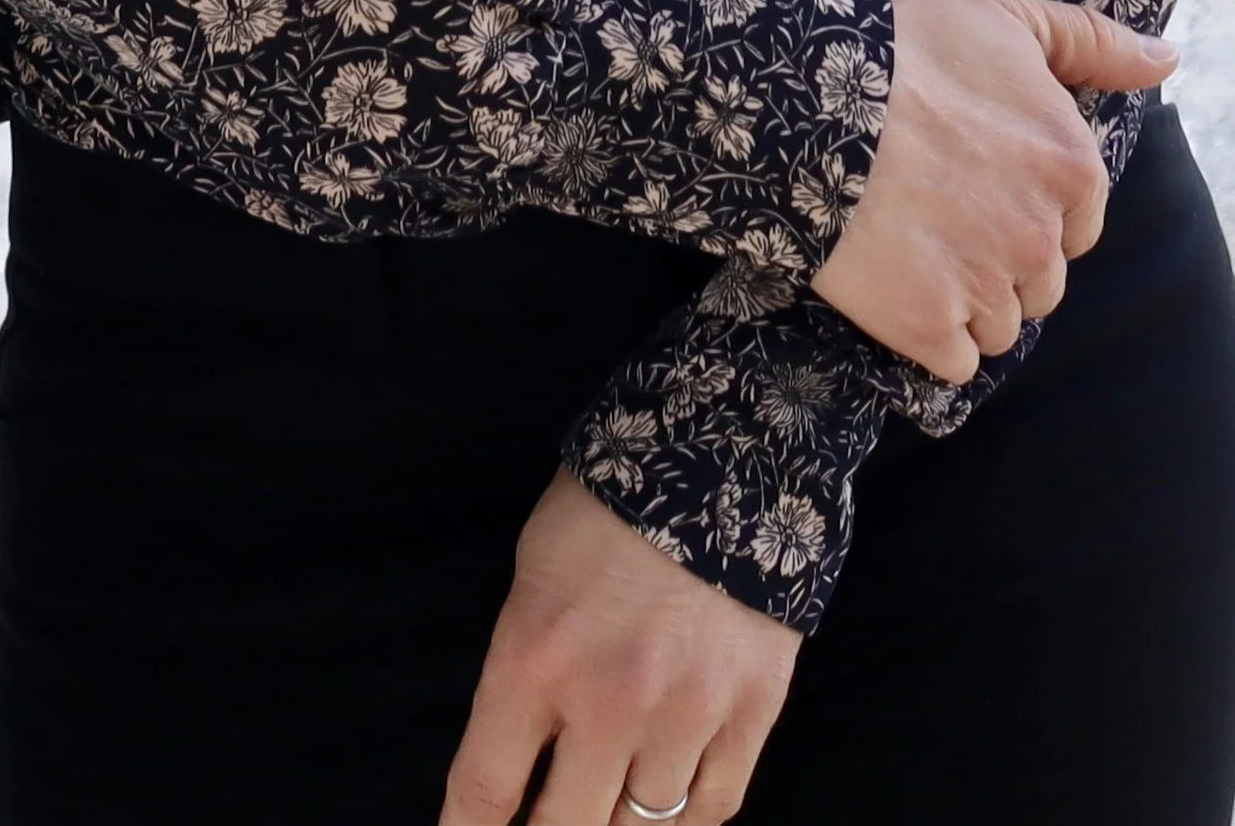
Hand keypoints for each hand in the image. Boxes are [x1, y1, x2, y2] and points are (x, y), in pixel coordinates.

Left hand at [439, 468, 798, 825]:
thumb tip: (523, 752)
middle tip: (543, 824)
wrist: (726, 446)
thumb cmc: (611, 502)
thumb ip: (526, 669)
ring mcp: (687, 712)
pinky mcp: (751, 710)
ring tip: (606, 810)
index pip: (483, 791)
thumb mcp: (534, 572)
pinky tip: (668, 804)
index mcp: (535, 657)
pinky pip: (714, 806)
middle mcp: (608, 701)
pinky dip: (686, 818)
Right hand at [812, 0, 1174, 385]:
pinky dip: (932, 334)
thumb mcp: (1008, 15)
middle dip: (1001, 256)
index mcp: (1072, 168)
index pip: (1077, 226)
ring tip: (914, 242)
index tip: (980, 179)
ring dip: (966, 298)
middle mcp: (1041, 238)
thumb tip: (1165, 60)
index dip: (1030, 206)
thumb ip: (1094, 43)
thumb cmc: (909, 41)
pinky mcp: (927, 327)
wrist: (808, 92)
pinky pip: (955, 361)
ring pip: (999, 325)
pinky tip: (898, 282)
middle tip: (941, 208)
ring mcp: (985, 287)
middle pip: (1040, 281)